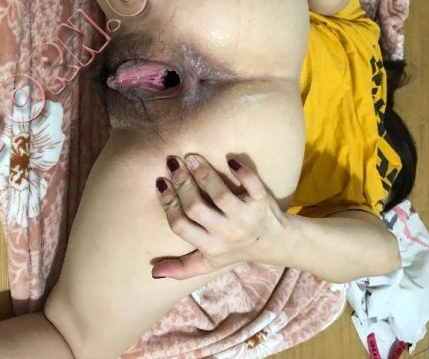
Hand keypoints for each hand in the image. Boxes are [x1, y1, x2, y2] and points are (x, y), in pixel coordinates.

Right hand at [153, 154, 286, 279]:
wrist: (274, 242)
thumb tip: (153, 272)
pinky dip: (243, 173)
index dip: (168, 204)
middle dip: (182, 184)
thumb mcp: (209, 262)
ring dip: (204, 174)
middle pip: (196, 208)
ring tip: (192, 157)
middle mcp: (227, 233)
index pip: (180, 226)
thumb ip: (182, 267)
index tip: (161, 183)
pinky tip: (229, 161)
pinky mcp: (262, 202)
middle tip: (173, 164)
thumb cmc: (235, 249)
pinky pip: (253, 186)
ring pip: (221, 195)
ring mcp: (246, 218)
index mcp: (211, 246)